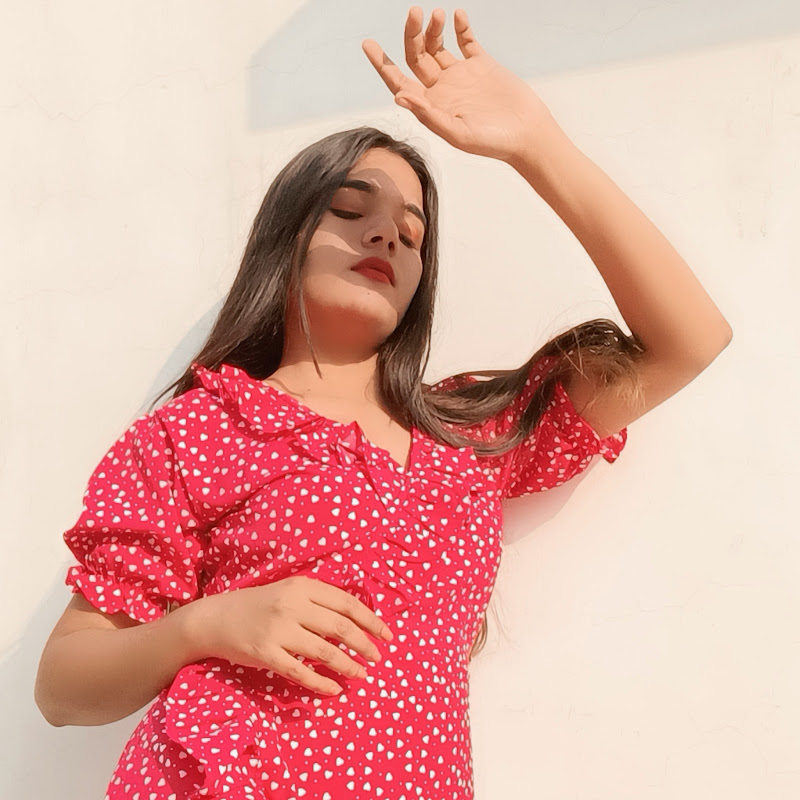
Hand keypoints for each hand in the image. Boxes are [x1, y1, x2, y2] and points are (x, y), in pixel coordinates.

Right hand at [183, 575, 393, 695]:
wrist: (215, 618)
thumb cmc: (258, 605)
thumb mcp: (289, 591)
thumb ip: (317, 601)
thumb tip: (355, 620)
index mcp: (302, 586)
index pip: (346, 603)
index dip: (370, 620)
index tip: (387, 634)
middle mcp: (292, 605)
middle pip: (340, 627)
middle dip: (365, 644)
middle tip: (378, 657)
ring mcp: (279, 630)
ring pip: (325, 651)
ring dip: (348, 665)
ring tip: (362, 674)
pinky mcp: (266, 654)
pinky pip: (301, 672)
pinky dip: (321, 682)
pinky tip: (335, 689)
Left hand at [362, 6, 557, 162]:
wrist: (527, 135)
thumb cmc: (493, 143)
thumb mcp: (458, 134)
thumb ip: (430, 116)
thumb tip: (399, 98)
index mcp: (430, 107)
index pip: (398, 82)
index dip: (382, 64)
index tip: (368, 44)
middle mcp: (441, 90)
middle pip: (416, 56)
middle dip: (411, 34)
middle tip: (414, 11)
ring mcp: (460, 76)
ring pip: (437, 45)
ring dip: (434, 28)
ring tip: (438, 14)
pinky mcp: (481, 65)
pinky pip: (466, 40)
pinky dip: (460, 27)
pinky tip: (458, 16)